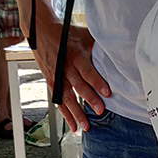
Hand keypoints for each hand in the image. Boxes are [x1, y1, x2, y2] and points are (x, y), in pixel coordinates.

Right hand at [28, 17, 110, 131]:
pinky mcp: (52, 83)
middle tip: (99, 111)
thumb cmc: (66, 34)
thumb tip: (116, 50)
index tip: (107, 92)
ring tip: (86, 126)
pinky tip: (73, 126)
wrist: (41, 31)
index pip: (87, 70)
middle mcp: (65, 67)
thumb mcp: (84, 35)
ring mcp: (57, 76)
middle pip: (78, 86)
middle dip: (89, 99)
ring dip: (76, 113)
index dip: (97, 81)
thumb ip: (97, 46)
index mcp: (75, 54)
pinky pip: (59, 101)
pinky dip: (66, 114)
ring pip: (67, 98)